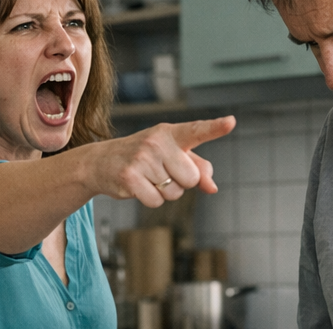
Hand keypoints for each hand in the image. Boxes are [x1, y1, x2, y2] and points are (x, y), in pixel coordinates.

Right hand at [91, 115, 235, 207]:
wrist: (100, 162)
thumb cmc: (145, 158)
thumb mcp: (172, 156)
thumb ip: (198, 168)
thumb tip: (213, 187)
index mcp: (171, 133)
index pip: (197, 130)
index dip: (215, 128)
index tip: (232, 122)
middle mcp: (157, 141)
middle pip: (192, 179)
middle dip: (180, 182)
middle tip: (160, 172)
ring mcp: (142, 158)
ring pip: (175, 192)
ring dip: (165, 192)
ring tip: (147, 177)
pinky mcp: (129, 176)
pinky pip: (157, 202)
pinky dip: (151, 200)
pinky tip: (138, 186)